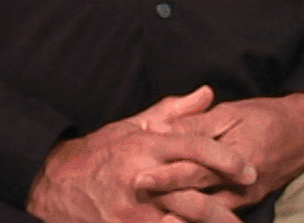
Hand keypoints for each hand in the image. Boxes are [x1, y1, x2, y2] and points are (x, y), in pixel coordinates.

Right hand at [26, 87, 255, 222]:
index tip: (249, 170)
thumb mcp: (133, 125)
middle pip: (192, 195)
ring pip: (178, 221)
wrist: (54, 184)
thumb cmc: (98, 153)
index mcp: (145, 145)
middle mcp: (140, 177)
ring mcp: (131, 210)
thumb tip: (207, 93)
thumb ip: (173, 111)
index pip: (194, 147)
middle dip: (224, 208)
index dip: (225, 158)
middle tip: (247, 211)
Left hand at [137, 93, 303, 211]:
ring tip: (156, 219)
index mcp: (236, 154)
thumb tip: (159, 129)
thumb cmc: (265, 117)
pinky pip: (219, 215)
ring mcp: (245, 197)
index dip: (168, 174)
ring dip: (182, 215)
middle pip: (199, 196)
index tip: (141, 177)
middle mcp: (241, 183)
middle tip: (141, 200)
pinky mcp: (247, 203)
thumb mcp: (230, 112)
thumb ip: (195, 123)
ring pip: (209, 213)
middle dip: (168, 201)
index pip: (196, 168)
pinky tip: (178, 220)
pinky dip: (199, 218)